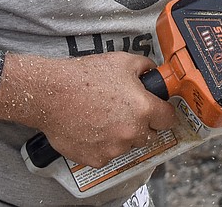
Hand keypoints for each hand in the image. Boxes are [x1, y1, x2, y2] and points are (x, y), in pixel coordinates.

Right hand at [0, 52, 175, 167]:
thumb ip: (146, 67)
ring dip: (121, 136)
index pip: (168, 119)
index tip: (158, 111)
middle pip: (149, 134)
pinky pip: (107, 154)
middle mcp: (132, 132)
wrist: (52, 94)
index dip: (163, 112)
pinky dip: (102, 145)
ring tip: (103, 118)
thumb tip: (154, 73)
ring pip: (127, 145)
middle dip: (142, 124)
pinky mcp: (96, 159)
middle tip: (125, 111)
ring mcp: (114, 148)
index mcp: (144, 109)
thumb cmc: (86, 76)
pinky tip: (91, 129)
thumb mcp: (123, 61)